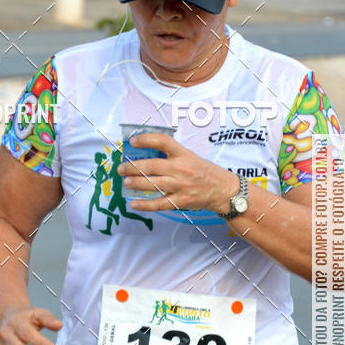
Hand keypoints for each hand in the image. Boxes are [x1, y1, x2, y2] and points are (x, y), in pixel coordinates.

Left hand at [117, 133, 238, 211]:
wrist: (223, 190)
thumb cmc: (205, 172)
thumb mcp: (191, 157)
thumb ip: (172, 155)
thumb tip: (146, 153)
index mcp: (184, 154)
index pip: (163, 142)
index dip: (146, 140)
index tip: (133, 142)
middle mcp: (181, 169)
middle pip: (152, 166)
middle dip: (133, 167)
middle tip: (121, 168)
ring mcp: (181, 186)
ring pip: (153, 184)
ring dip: (136, 183)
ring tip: (126, 182)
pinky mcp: (181, 201)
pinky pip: (160, 203)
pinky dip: (145, 205)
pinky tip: (134, 203)